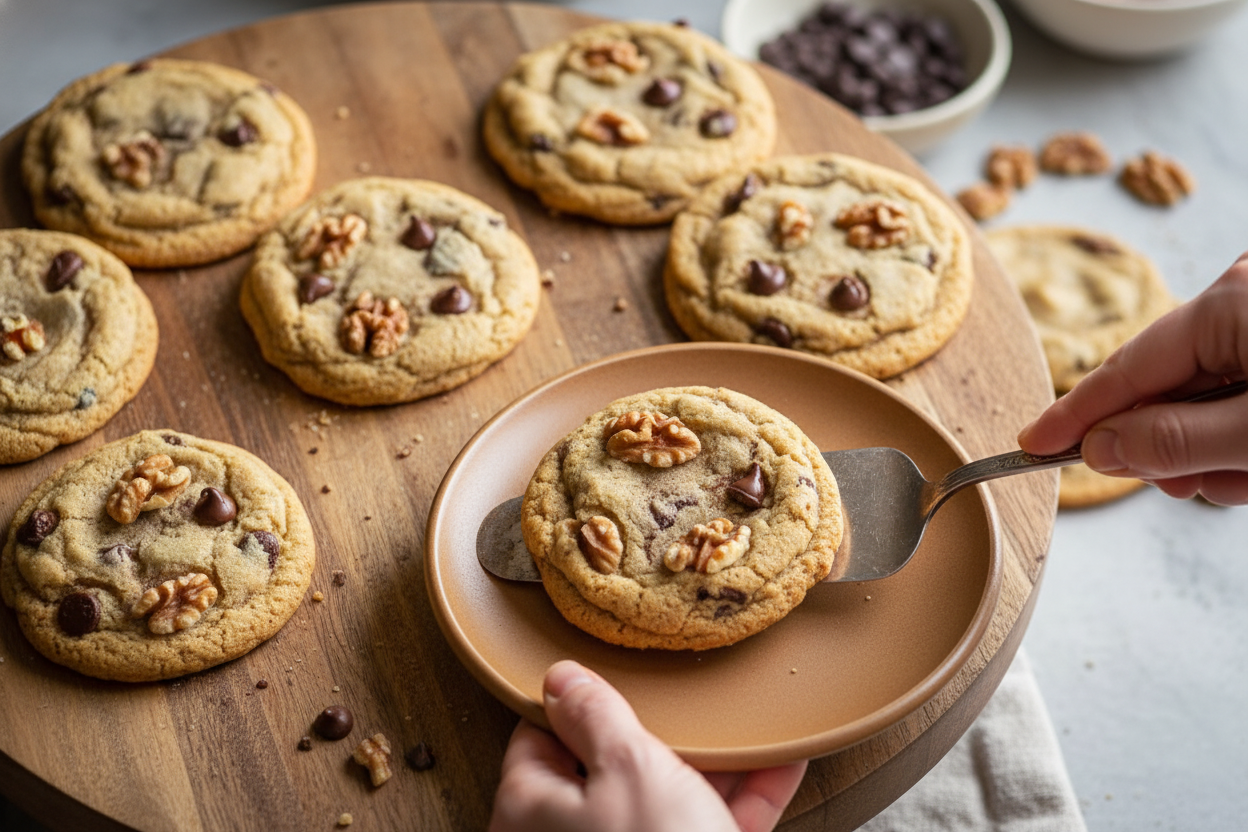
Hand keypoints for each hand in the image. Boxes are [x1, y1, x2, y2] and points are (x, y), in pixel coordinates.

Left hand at [489, 660, 806, 831]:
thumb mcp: (628, 768)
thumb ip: (594, 715)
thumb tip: (559, 679)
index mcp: (531, 809)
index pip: (541, 735)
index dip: (582, 700)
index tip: (615, 672)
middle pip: (610, 766)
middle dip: (662, 733)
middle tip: (689, 697)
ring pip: (666, 797)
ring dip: (712, 762)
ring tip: (746, 725)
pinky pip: (708, 824)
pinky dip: (743, 799)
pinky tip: (779, 763)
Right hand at [1018, 252, 1247, 504]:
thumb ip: (1175, 441)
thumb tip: (1100, 447)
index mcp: (1230, 302)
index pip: (1126, 369)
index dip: (1076, 415)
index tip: (1033, 445)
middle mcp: (1242, 301)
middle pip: (1165, 386)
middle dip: (1167, 444)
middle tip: (1179, 486)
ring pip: (1203, 398)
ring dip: (1212, 450)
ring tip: (1246, 477)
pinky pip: (1237, 395)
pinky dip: (1240, 437)